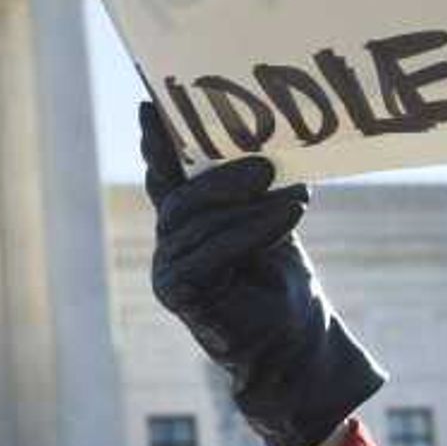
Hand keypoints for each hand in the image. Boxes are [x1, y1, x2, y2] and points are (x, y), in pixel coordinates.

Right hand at [140, 102, 385, 445]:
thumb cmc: (283, 281)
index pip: (165, 173)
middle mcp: (169, 242)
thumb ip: (255, 188)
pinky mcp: (178, 293)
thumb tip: (266, 146)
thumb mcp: (271, 220)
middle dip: (222, 175)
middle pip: (181, 195)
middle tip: (268, 164)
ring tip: (295, 196)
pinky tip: (286, 219)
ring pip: (195, 221)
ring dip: (248, 205)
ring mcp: (168, 269)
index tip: (150, 100)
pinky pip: (207, 252)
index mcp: (186, 221)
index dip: (156, 138)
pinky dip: (249, 232)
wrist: (296, 344)